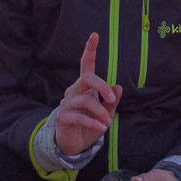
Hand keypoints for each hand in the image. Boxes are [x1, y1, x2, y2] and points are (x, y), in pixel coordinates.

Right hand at [53, 32, 120, 157]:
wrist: (74, 145)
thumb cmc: (90, 125)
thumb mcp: (105, 114)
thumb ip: (111, 102)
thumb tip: (119, 87)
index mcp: (85, 88)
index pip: (86, 65)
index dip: (90, 50)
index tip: (95, 35)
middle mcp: (74, 92)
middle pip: (86, 79)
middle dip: (102, 86)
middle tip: (112, 99)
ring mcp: (66, 104)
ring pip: (85, 100)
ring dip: (100, 112)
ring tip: (107, 123)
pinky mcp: (62, 117)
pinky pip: (78, 116)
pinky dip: (92, 122)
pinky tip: (101, 128)